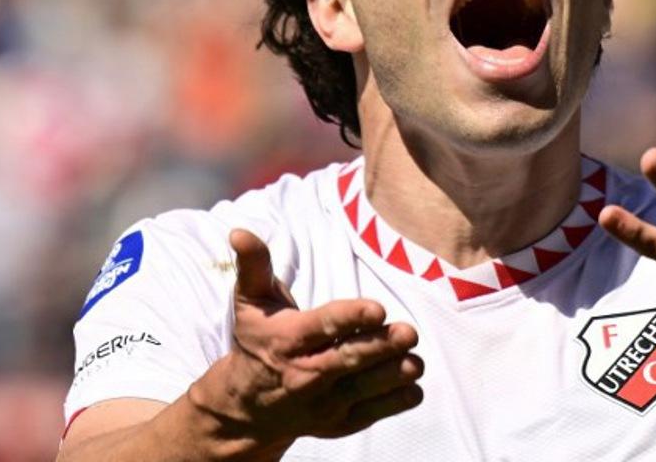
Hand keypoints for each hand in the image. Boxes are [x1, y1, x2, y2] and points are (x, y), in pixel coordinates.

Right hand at [189, 230, 423, 451]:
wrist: (245, 407)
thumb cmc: (256, 342)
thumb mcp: (250, 302)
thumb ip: (253, 265)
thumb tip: (239, 231)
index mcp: (286, 340)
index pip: (322, 327)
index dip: (350, 318)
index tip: (378, 309)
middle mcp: (303, 375)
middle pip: (347, 360)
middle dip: (380, 347)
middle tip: (409, 333)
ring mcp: (321, 403)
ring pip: (362, 389)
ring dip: (392, 376)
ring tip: (415, 362)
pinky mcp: (336, 423)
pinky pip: (369, 414)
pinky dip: (393, 403)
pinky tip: (414, 387)